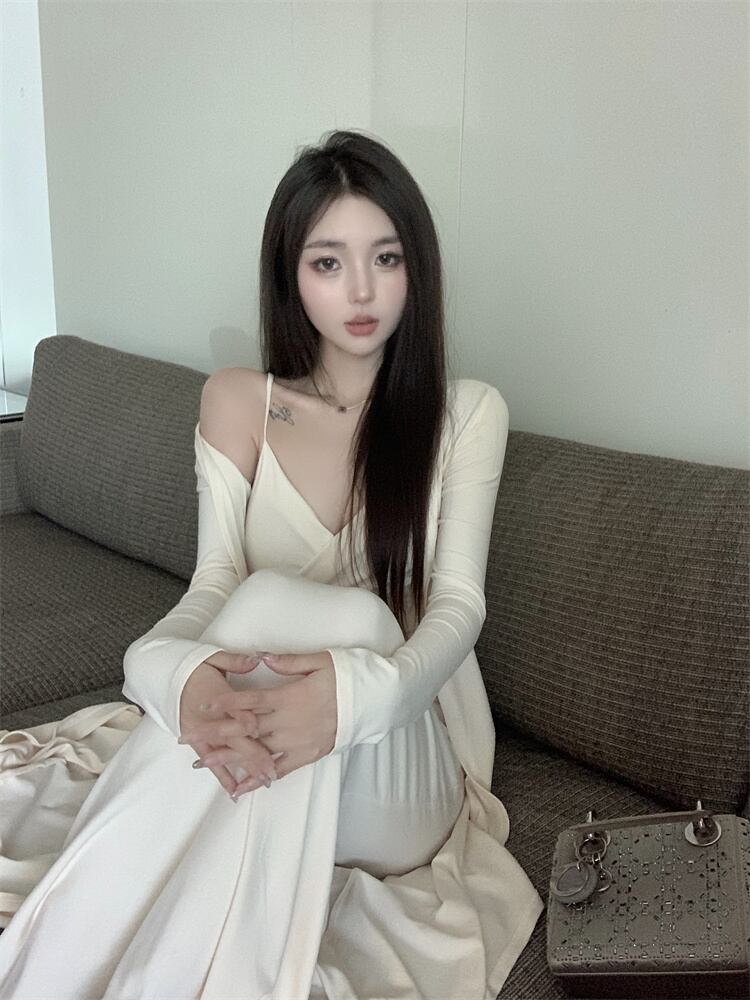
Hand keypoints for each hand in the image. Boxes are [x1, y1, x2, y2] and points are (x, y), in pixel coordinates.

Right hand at [179, 653, 277, 796]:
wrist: (167, 680)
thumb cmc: (197, 669)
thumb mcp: (214, 658)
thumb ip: (236, 662)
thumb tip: (256, 659)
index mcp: (219, 696)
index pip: (234, 709)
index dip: (246, 719)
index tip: (259, 728)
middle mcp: (212, 718)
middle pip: (234, 737)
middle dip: (253, 753)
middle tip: (271, 767)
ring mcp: (205, 733)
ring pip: (227, 753)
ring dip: (245, 768)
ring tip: (262, 781)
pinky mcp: (198, 742)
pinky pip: (211, 762)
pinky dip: (223, 776)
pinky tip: (235, 791)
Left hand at [180, 651, 336, 797]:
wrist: (374, 701)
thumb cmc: (346, 676)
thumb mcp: (318, 661)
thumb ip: (288, 661)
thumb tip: (262, 657)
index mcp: (289, 696)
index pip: (250, 701)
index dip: (225, 704)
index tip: (202, 707)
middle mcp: (289, 721)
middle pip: (246, 728)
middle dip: (215, 733)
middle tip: (189, 738)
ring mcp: (298, 741)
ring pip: (258, 751)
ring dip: (229, 757)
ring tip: (204, 762)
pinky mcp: (308, 754)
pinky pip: (280, 770)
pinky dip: (259, 778)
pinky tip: (240, 786)